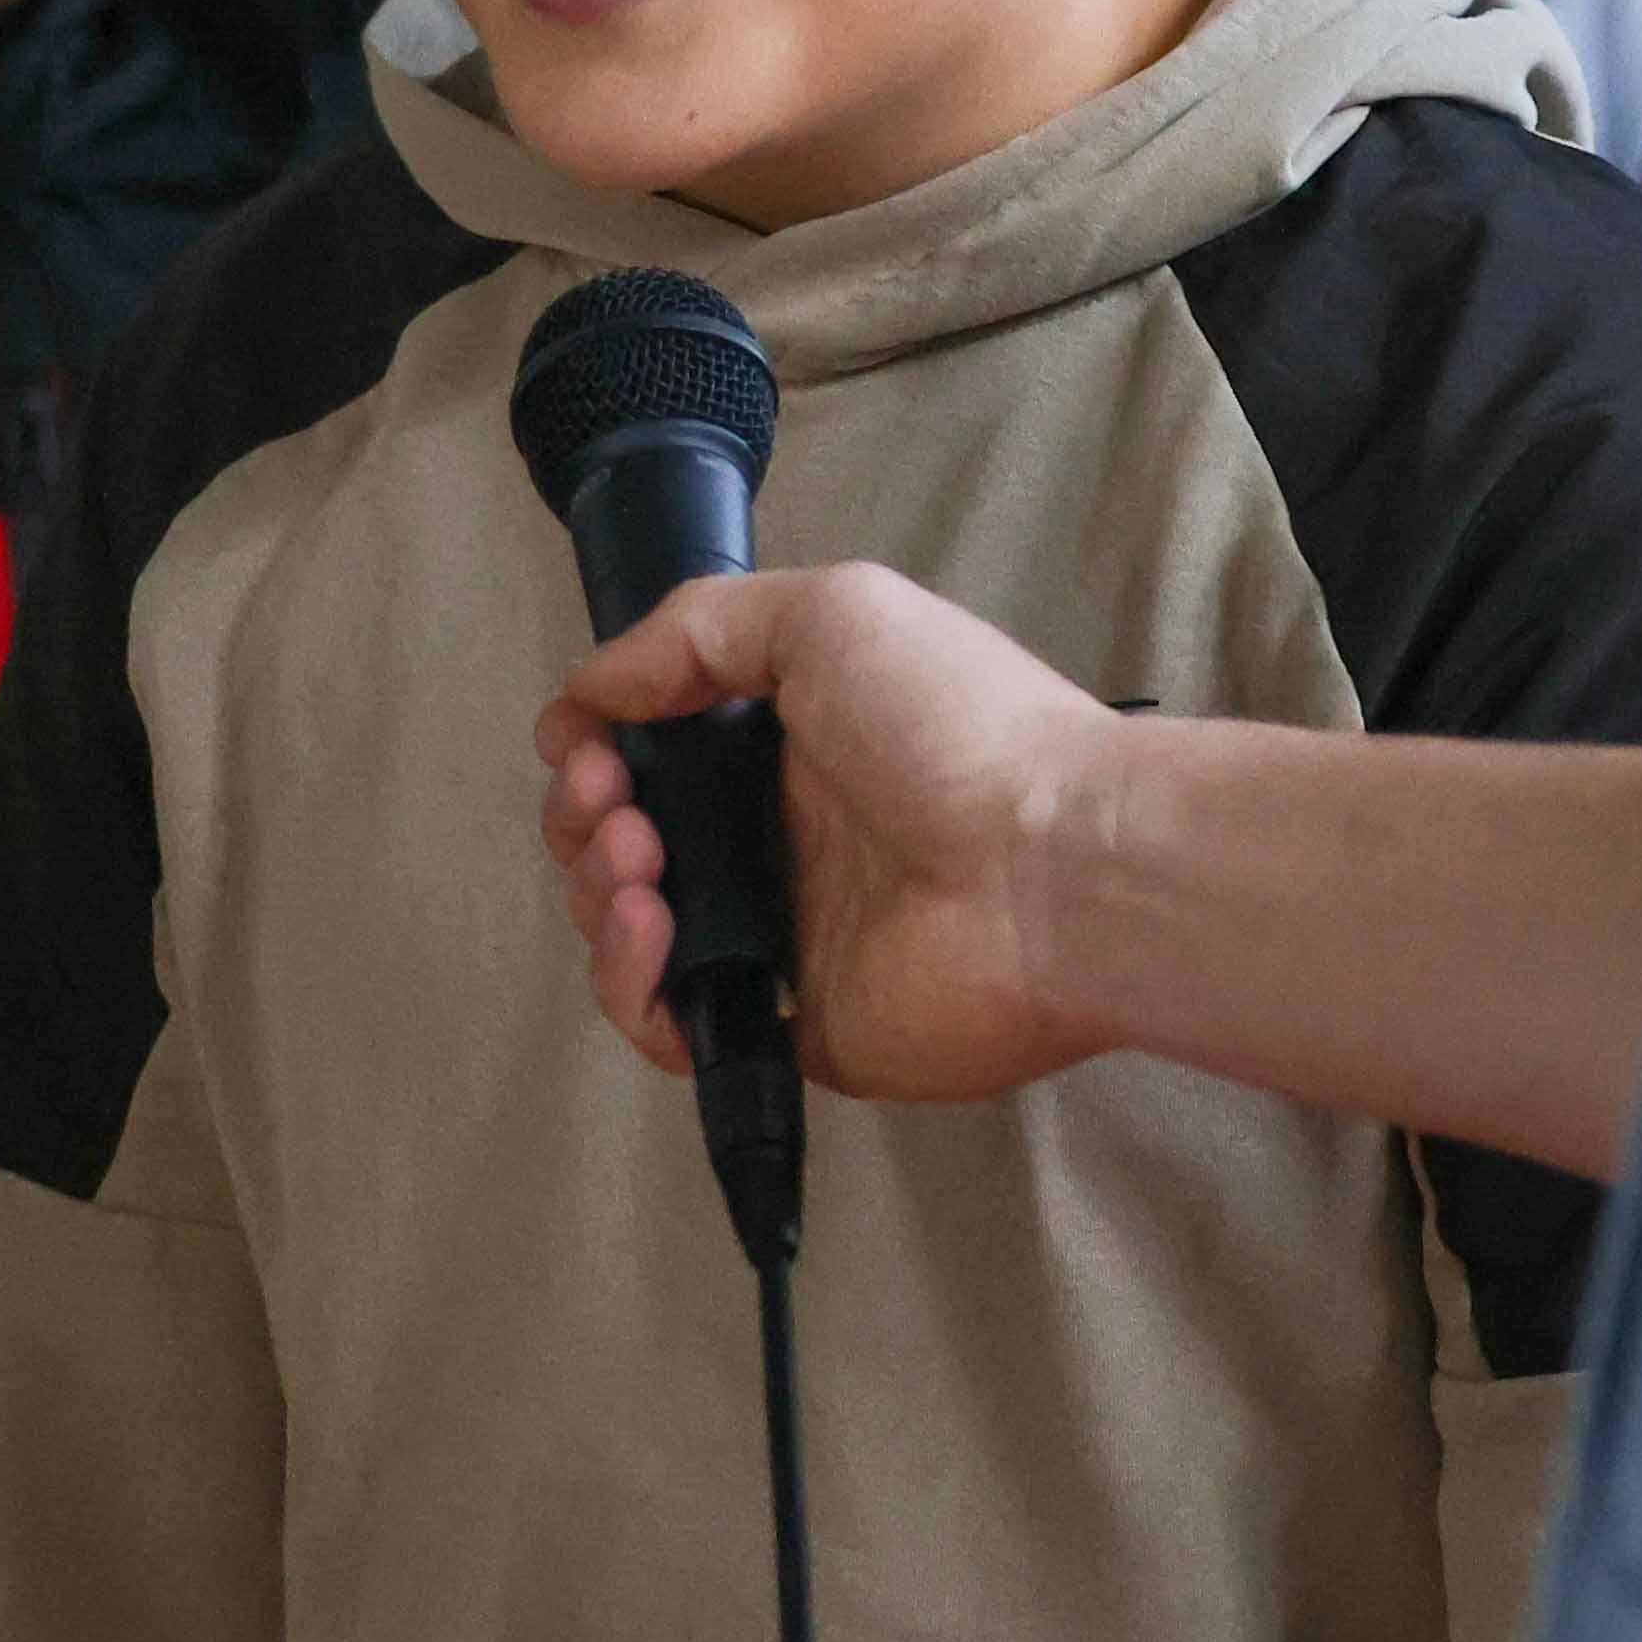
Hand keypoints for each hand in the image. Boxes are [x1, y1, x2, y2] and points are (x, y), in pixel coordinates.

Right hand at [538, 565, 1131, 1111]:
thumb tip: (590, 685)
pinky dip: (632, 984)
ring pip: (635, 935)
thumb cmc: (959, 726)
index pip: (657, 756)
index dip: (598, 748)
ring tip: (637, 859)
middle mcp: (782, 841)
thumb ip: (698, 631)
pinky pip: (672, 1025)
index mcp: (792, 746)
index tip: (579, 738)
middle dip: (583, 817)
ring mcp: (784, 940)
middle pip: (627, 846)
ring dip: (599, 892)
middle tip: (608, 801)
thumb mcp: (831, 614)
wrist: (1061, 866)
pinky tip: (649, 930)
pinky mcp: (792, 1026)